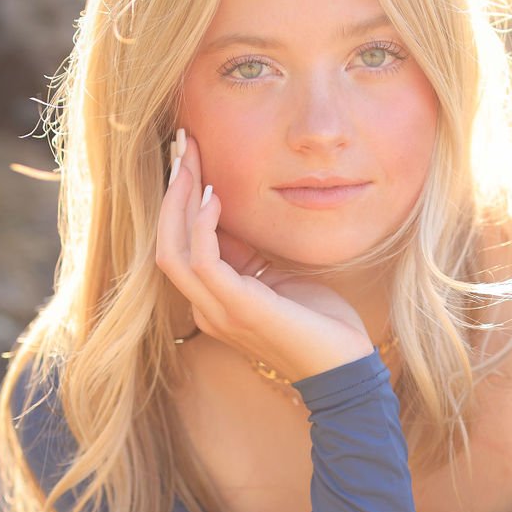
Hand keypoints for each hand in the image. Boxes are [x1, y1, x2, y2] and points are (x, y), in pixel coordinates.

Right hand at [157, 130, 374, 382]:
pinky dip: (203, 225)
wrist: (345, 367)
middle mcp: (207, 308)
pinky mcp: (239, 309)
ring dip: (180, 200)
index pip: (179, 245)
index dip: (180, 199)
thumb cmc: (319, 322)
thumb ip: (249, 252)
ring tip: (191, 161)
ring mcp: (219, 311)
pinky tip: (215, 197)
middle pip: (166, 242)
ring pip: (173, 250)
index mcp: (214, 301)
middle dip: (172, 190)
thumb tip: (228, 209)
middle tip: (182, 144)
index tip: (189, 156)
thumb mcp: (277, 276)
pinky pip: (203, 261)